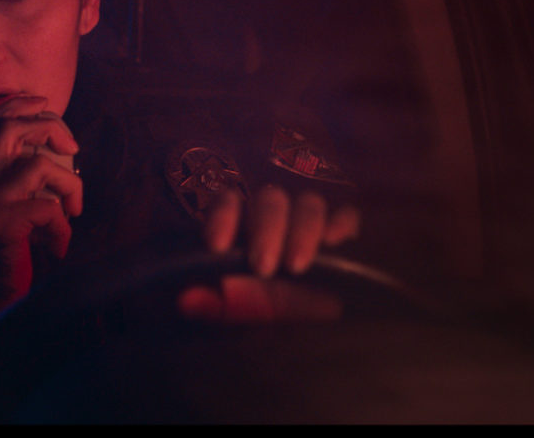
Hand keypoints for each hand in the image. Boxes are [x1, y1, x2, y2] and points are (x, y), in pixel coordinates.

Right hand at [0, 95, 81, 331]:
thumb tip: (58, 151)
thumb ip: (22, 179)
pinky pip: (47, 208)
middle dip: (48, 127)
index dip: (18, 105)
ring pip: (38, 166)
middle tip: (72, 148)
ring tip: (72, 213)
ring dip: (68, 188)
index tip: (44, 103)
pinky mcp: (0, 222)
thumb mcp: (9, 208)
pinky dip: (62, 228)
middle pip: (8, 127)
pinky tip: (57, 246)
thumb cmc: (5, 254)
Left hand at [178, 185, 360, 321]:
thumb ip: (212, 305)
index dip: (222, 218)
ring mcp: (310, 222)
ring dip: (303, 230)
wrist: (306, 332)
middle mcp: (275, 218)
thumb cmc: (259, 314)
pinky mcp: (344, 234)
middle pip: (271, 201)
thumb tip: (186, 300)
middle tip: (263, 267)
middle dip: (266, 230)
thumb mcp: (233, 315)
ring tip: (297, 265)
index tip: (217, 247)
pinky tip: (336, 242)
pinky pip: (348, 215)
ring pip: (309, 203)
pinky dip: (342, 223)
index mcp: (241, 227)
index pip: (229, 202)